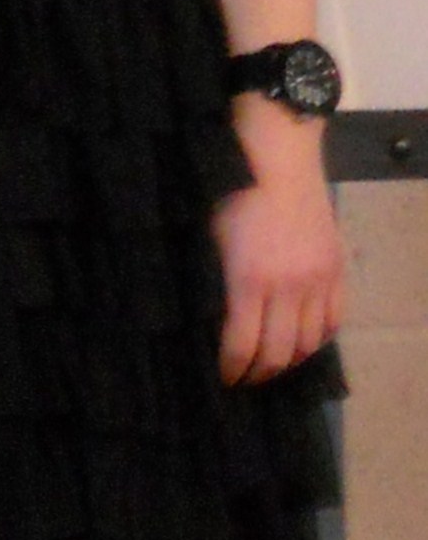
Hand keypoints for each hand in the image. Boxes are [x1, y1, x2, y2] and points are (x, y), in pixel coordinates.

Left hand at [214, 110, 342, 382]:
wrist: (278, 159)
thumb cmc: (230, 193)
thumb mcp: (209, 238)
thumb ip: (214, 280)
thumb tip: (203, 317)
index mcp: (249, 280)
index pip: (242, 344)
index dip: (232, 368)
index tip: (223, 379)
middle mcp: (289, 287)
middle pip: (279, 352)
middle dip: (260, 373)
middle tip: (245, 380)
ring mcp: (318, 280)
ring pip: (310, 341)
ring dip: (290, 360)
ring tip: (272, 365)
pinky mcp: (337, 270)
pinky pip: (334, 320)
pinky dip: (318, 338)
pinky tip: (303, 343)